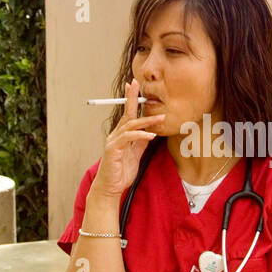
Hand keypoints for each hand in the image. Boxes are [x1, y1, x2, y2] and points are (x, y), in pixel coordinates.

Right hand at [93, 78, 165, 198]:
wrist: (110, 188)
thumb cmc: (121, 172)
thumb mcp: (135, 154)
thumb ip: (141, 142)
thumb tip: (151, 131)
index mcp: (121, 134)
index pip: (128, 114)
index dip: (130, 99)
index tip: (134, 85)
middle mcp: (116, 134)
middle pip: (126, 113)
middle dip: (131, 97)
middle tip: (137, 83)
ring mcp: (113, 141)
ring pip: (130, 125)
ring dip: (146, 120)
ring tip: (161, 118)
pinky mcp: (113, 150)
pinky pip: (128, 138)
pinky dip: (140, 135)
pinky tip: (150, 136)